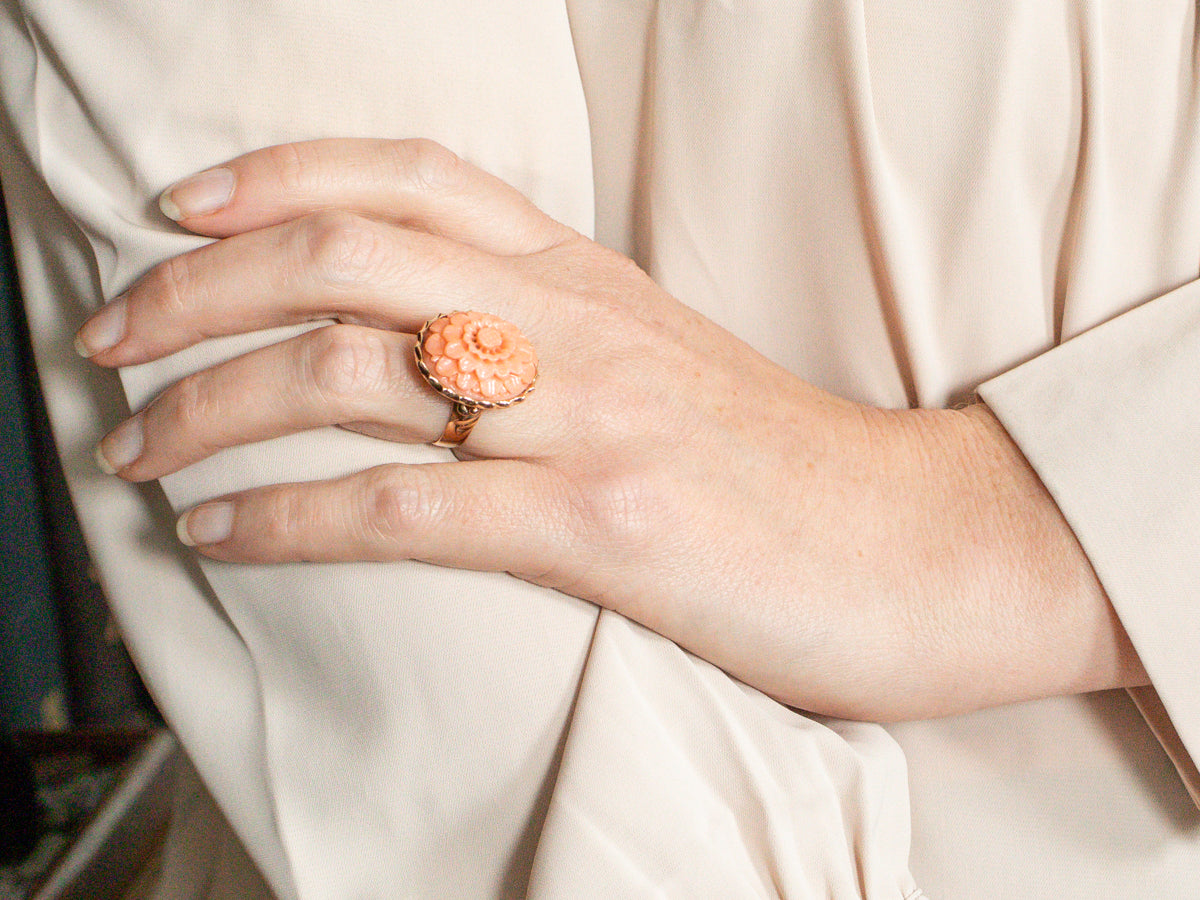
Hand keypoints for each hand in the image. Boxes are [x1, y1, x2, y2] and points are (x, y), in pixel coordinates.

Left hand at [77, 139, 1146, 719]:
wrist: (913, 542)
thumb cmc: (780, 464)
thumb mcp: (661, 361)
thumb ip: (553, 334)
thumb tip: (433, 349)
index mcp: (587, 277)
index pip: (410, 175)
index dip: (278, 172)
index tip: (182, 207)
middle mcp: (574, 324)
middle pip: (343, 255)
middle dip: (194, 290)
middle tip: (111, 338)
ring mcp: (586, 417)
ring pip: (349, 368)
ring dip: (210, 403)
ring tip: (137, 449)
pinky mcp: (602, 522)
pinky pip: (404, 505)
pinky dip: (287, 517)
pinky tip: (222, 533)